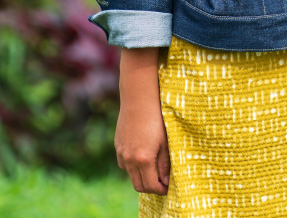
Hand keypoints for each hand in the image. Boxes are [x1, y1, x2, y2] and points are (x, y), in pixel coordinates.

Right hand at [115, 48, 169, 194]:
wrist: (139, 97)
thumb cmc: (157, 116)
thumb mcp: (165, 141)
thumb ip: (164, 163)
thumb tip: (165, 181)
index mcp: (143, 159)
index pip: (150, 186)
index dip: (160, 190)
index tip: (168, 187)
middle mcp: (129, 159)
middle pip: (138, 185)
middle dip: (151, 187)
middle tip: (162, 183)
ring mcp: (121, 152)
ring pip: (130, 175)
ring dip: (141, 177)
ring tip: (154, 170)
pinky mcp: (118, 145)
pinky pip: (124, 164)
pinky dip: (133, 167)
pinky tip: (143, 159)